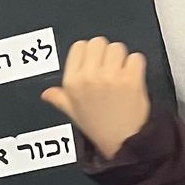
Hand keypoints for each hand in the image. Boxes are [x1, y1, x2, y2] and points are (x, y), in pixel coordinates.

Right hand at [39, 38, 149, 158]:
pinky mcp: (130, 79)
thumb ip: (60, 99)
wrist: (124, 142)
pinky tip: (132, 79)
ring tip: (120, 76)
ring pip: (117, 47)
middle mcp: (88, 77)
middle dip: (105, 53)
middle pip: (98, 42)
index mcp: (72, 82)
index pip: (79, 46)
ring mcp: (110, 77)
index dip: (89, 52)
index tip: (94, 63)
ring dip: (121, 58)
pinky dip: (136, 66)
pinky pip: (136, 57)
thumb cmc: (99, 128)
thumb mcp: (73, 113)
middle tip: (109, 69)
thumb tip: (47, 93)